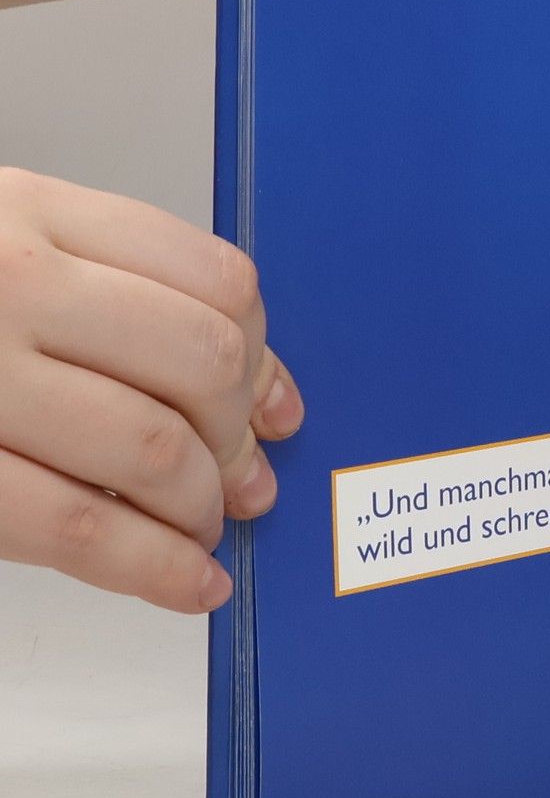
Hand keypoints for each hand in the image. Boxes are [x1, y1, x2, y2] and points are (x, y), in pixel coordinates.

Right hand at [0, 167, 301, 611]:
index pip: (213, 279)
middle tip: (242, 478)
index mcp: (32, 213)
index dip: (265, 356)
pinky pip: (76, 525)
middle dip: (238, 436)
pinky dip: (153, 567)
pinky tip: (187, 583)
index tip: (275, 407)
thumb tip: (257, 384)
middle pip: (200, 362)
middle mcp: (7, 284)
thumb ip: (110, 286)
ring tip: (204, 529)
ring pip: (149, 447)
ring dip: (200, 506)